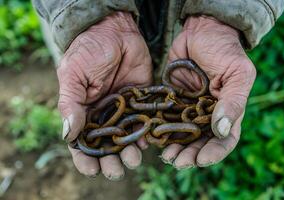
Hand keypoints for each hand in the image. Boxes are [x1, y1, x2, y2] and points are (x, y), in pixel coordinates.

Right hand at [57, 12, 151, 179]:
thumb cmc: (89, 51)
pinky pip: (144, 123)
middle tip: (115, 170)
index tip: (91, 169)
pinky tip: (147, 142)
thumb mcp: (73, 75)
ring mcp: (123, 110)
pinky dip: (146, 135)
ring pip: (126, 138)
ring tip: (133, 160)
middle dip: (110, 161)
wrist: (116, 31)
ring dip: (129, 152)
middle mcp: (104, 115)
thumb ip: (70, 104)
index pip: (81, 141)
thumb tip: (67, 134)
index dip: (85, 158)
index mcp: (83, 111)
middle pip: (106, 146)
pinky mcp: (141, 102)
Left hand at [161, 16, 255, 168]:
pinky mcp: (171, 101)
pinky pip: (166, 119)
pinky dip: (161, 131)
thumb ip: (233, 101)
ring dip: (175, 147)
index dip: (214, 152)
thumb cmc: (224, 50)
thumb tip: (221, 129)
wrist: (201, 31)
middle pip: (200, 142)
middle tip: (178, 161)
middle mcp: (207, 114)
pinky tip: (154, 138)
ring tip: (166, 156)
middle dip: (190, 154)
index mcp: (227, 110)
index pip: (224, 139)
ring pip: (182, 135)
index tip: (202, 160)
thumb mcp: (238, 73)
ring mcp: (188, 108)